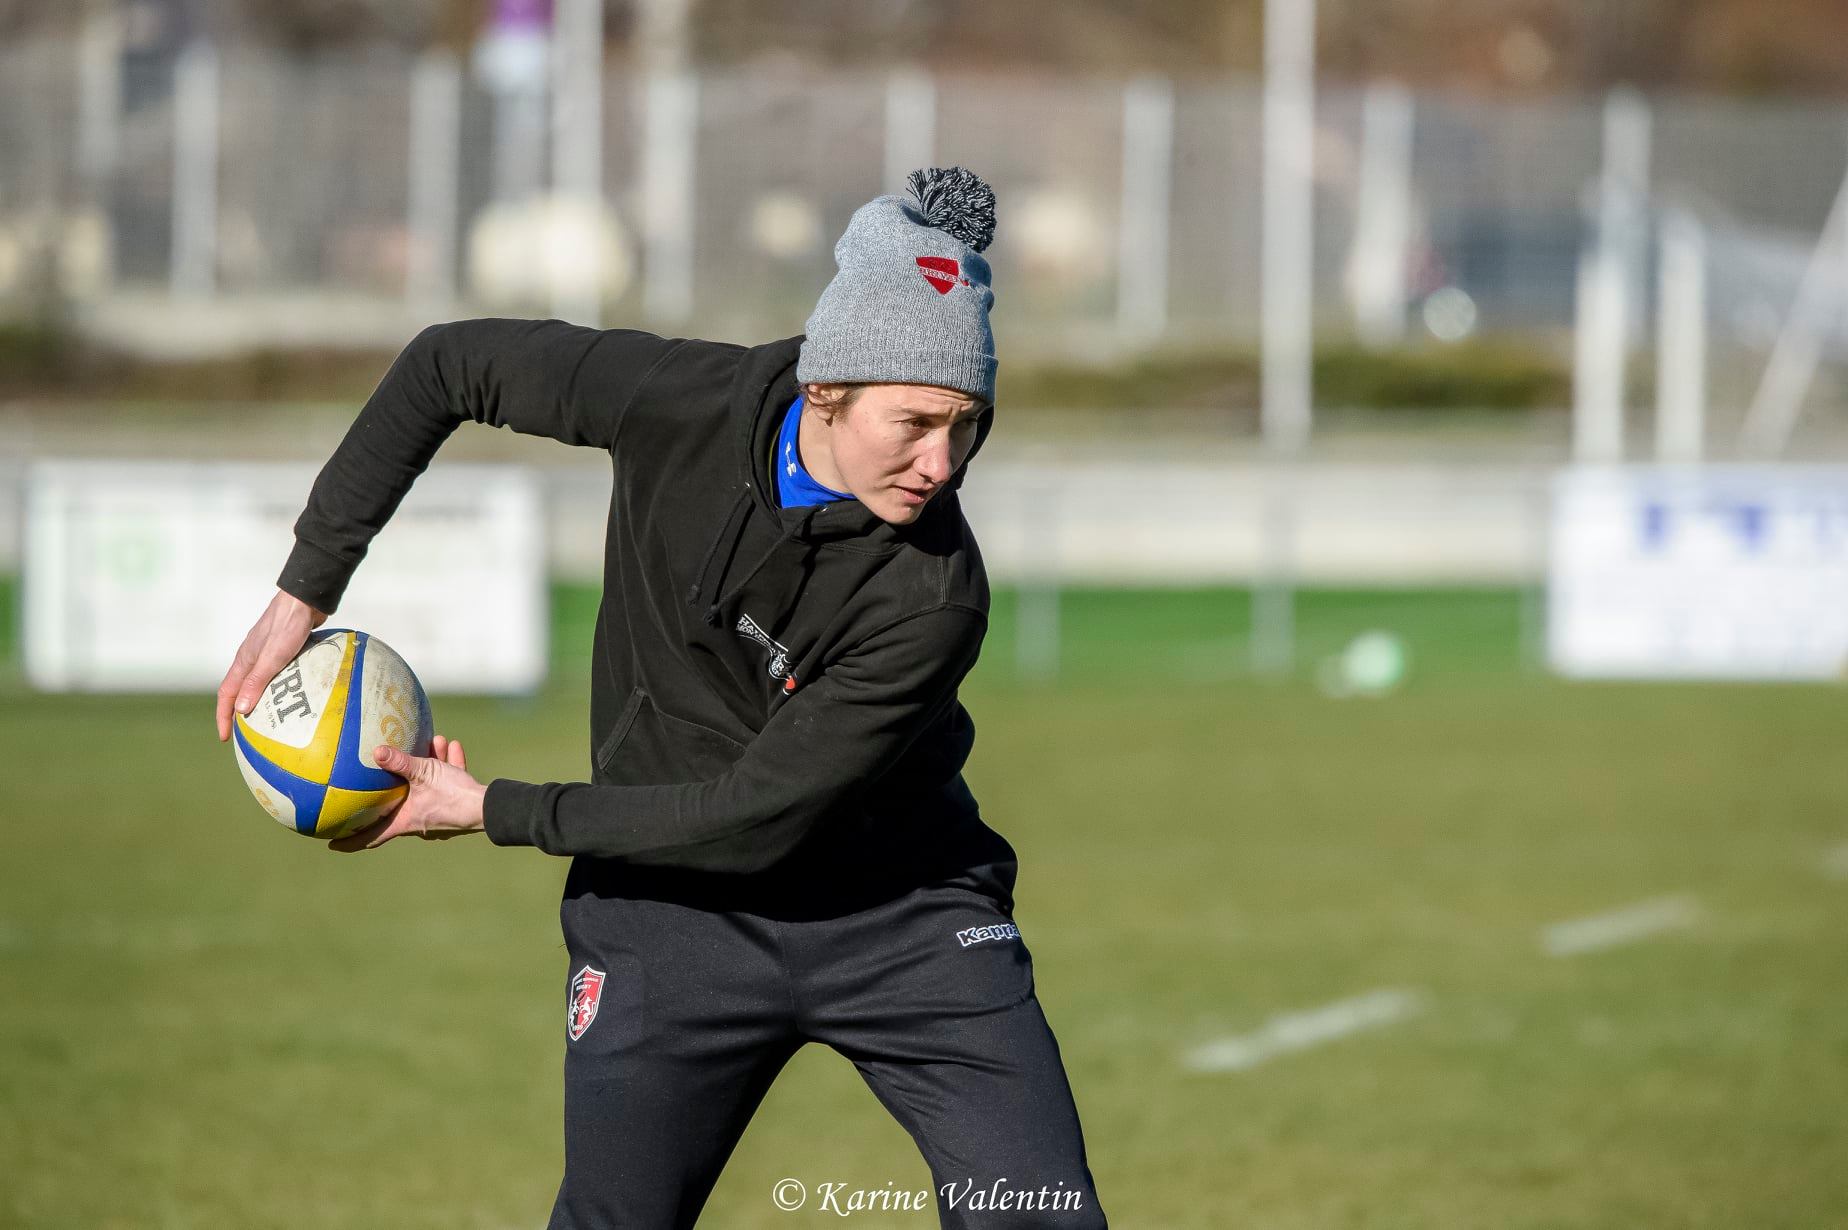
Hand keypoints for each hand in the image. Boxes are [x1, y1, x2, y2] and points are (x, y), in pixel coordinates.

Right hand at [216, 589, 329, 740]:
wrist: (305, 599)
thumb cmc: (288, 625)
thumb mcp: (273, 656)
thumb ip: (257, 681)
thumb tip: (241, 710)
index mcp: (244, 661)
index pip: (227, 694)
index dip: (224, 717)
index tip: (225, 737)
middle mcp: (252, 658)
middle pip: (240, 691)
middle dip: (238, 714)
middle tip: (245, 736)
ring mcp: (268, 654)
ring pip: (259, 684)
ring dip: (259, 702)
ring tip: (269, 723)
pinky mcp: (284, 650)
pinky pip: (277, 676)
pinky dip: (279, 690)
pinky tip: (295, 699)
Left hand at [329, 734, 487, 851]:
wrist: (489, 807)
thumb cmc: (454, 795)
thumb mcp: (424, 773)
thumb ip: (401, 762)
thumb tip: (376, 751)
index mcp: (405, 822)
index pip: (371, 838)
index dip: (350, 842)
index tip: (332, 843)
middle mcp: (418, 822)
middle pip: (399, 808)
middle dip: (394, 788)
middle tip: (382, 777)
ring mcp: (438, 816)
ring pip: (425, 790)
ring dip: (426, 768)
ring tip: (431, 745)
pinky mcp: (455, 806)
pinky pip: (445, 786)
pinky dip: (446, 768)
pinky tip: (451, 747)